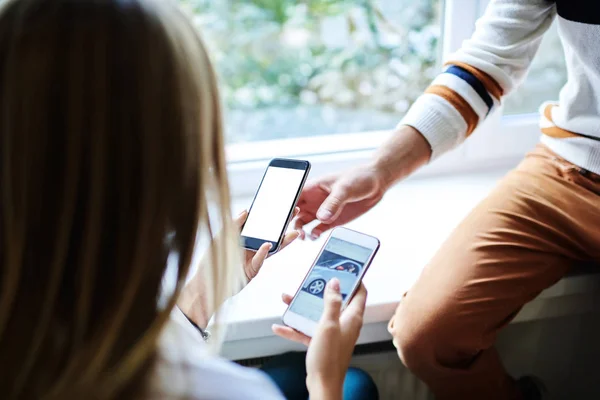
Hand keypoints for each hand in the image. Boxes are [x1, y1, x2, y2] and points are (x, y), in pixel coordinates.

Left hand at [178, 208, 299, 328]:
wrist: (204, 281)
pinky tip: (267, 245)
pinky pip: (259, 261)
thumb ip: (233, 224)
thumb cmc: (212, 260)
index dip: (272, 216)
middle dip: (284, 224)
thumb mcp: (221, 237)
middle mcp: (252, 248)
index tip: (282, 206)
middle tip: (295, 213)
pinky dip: (263, 253)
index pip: (262, 225)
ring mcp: (254, 260)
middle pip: (272, 235)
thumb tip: (246, 211)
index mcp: (246, 238)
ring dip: (283, 241)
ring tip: (293, 232)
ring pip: (271, 248)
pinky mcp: (252, 271)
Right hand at [272, 280, 367, 398]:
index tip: (344, 267)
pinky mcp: (321, 343)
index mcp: (352, 317)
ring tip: (288, 298)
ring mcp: (332, 333)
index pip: (359, 292)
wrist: (322, 385)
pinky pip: (308, 331)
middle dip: (321, 289)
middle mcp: (344, 324)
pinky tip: (280, 326)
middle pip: (335, 300)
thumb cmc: (329, 357)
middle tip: (311, 279)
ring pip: (318, 314)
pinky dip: (295, 328)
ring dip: (303, 307)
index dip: (354, 278)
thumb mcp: (329, 324)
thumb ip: (332, 302)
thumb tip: (336, 282)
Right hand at [294, 125, 430, 239]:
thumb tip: (321, 217)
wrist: (377, 183)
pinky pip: (318, 229)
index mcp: (313, 187)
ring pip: (304, 222)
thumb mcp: (345, 188)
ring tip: (303, 236)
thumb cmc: (359, 178)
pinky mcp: (333, 220)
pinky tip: (314, 237)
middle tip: (291, 231)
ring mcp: (323, 210)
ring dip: (300, 230)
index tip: (281, 216)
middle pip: (295, 212)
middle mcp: (314, 200)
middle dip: (289, 221)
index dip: (285, 206)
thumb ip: (333, 203)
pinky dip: (314, 234)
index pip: (293, 197)